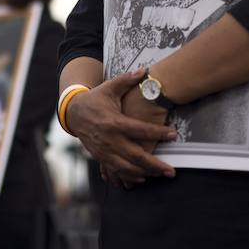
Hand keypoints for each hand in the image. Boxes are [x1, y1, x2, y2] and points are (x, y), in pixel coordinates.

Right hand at [66, 69, 176, 185]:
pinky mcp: (100, 157)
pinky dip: (130, 176)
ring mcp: (104, 150)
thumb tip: (144, 71)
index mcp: (114, 122)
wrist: (73, 113)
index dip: (159, 133)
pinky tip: (142, 178)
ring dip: (146, 173)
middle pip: (137, 156)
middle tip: (172, 170)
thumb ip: (126, 80)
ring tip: (160, 174)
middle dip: (156, 165)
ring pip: (128, 168)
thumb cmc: (95, 99)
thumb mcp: (109, 88)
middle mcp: (110, 139)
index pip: (141, 130)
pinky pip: (117, 171)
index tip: (174, 135)